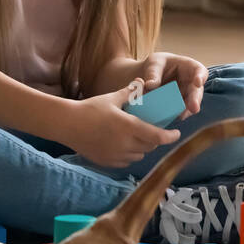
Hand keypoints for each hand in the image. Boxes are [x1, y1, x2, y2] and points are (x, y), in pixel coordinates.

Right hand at [59, 81, 181, 166]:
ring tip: (139, 138)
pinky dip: (130, 155)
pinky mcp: (107, 161)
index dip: (170, 137)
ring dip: (143, 148)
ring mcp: (116, 155)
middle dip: (155, 140)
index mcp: (129, 127)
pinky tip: (124, 145)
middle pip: (150, 147)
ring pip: (139, 156)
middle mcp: (125, 144)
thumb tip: (142, 81)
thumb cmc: (90, 108)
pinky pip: (125, 161)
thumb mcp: (112, 98)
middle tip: (156, 131)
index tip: (176, 133)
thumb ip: (130, 91)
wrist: (67, 124)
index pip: (157, 136)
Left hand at [136, 52, 207, 120]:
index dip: (201, 77)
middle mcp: (191, 83)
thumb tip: (150, 85)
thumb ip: (153, 73)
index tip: (198, 82)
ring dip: (186, 111)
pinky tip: (170, 117)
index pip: (199, 71)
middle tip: (194, 108)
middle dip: (195, 100)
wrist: (150, 76)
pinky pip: (179, 112)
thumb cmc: (156, 65)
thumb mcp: (154, 64)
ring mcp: (186, 96)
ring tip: (180, 116)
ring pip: (190, 105)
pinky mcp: (179, 107)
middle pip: (197, 92)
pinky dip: (175, 115)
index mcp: (189, 67)